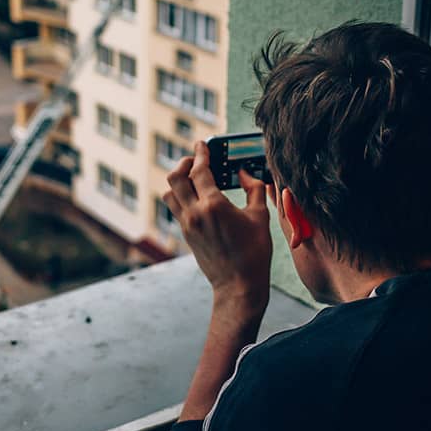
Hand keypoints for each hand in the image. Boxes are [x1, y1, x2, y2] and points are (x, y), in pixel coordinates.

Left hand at [163, 141, 272, 320]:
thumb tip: (245, 173)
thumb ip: (254, 188)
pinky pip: (175, 208)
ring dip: (178, 180)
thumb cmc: (254, 253)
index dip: (201, 153)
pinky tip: (195, 196)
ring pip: (170, 193)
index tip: (203, 144)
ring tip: (192, 176)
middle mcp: (195, 213)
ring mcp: (187, 224)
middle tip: (196, 158)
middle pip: (175, 177)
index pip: (200, 170)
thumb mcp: (260, 217)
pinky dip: (181, 196)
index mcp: (214, 205)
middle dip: (184, 163)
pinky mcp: (185, 234)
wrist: (238, 286)